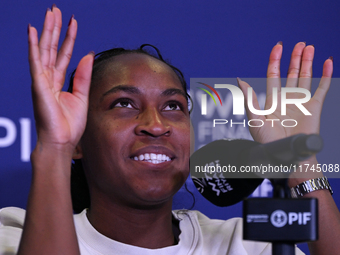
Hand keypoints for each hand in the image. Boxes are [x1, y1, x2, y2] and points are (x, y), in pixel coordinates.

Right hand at [28, 7, 93, 151]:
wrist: (62, 141)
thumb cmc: (69, 124)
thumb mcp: (81, 96)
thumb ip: (82, 75)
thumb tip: (87, 54)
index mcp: (59, 82)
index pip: (64, 54)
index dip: (69, 38)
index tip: (73, 22)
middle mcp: (48, 78)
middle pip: (52, 48)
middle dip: (55, 29)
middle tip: (57, 10)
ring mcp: (42, 81)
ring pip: (44, 50)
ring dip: (47, 31)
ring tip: (50, 13)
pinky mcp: (38, 85)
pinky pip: (36, 62)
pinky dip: (33, 46)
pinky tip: (32, 31)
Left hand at [237, 42, 332, 143]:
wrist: (285, 155)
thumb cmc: (268, 142)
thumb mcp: (255, 119)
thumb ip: (249, 99)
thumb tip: (240, 80)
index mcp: (273, 99)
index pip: (274, 75)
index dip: (275, 60)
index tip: (278, 47)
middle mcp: (287, 98)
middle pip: (291, 73)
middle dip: (294, 58)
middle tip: (299, 44)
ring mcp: (301, 101)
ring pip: (305, 77)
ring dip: (308, 62)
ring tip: (309, 47)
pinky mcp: (314, 107)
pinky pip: (322, 88)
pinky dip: (326, 74)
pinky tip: (328, 62)